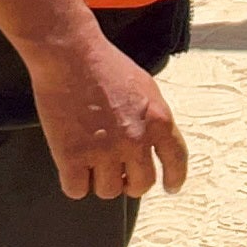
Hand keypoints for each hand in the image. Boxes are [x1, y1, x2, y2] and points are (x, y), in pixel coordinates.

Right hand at [29, 31, 191, 198]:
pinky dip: (73, 182)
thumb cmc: (104, 64)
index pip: (176, 161)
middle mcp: (135, 140)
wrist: (70, 55)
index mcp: (158, 120)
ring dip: (99, 181)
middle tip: (121, 177)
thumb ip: (151, 118)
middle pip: (142, 185)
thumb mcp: (145, 88)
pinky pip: (76, 189)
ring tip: (91, 163)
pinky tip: (71, 168)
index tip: (170, 187)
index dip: (174, 178)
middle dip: (131, 184)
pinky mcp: (72, 156)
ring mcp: (104, 151)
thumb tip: (151, 143)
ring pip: (108, 191)